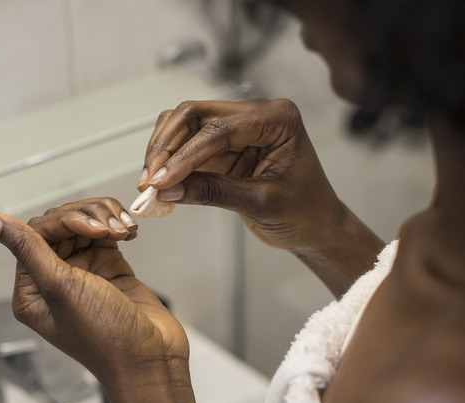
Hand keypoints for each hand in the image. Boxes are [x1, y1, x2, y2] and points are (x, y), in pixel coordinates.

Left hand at [0, 199, 187, 386]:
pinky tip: (129, 233)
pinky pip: (106, 234)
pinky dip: (118, 227)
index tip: (93, 229)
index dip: (65, 222)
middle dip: (88, 218)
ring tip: (124, 231)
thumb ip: (26, 247)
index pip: (36, 233)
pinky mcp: (108, 267)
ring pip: (85, 224)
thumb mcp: (59, 288)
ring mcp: (82, 272)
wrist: (150, 359)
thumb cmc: (103, 336)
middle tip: (111, 229)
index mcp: (31, 289)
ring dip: (105, 219)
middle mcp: (53, 279)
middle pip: (60, 224)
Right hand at [139, 98, 345, 251]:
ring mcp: (236, 127)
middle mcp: (255, 113)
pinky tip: (158, 184)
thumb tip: (166, 189)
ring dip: (161, 151)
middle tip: (149, 181)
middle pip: (193, 114)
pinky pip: (185, 144)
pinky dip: (168, 161)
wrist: (316, 226)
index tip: (160, 181)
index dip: (184, 155)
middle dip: (166, 147)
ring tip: (149, 185)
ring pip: (182, 124)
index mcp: (277, 119)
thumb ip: (214, 192)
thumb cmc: (304, 212)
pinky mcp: (221, 145)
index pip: (219, 129)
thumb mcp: (262, 204)